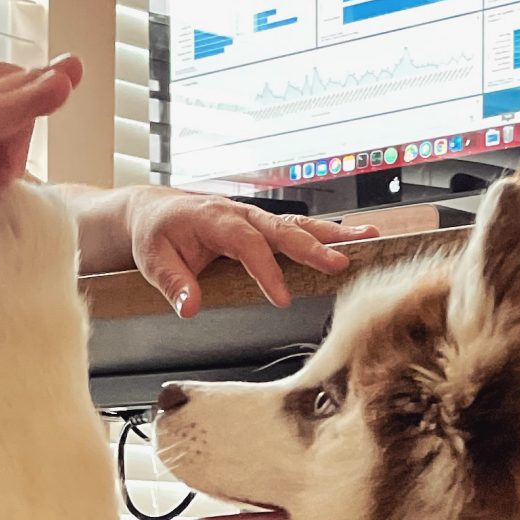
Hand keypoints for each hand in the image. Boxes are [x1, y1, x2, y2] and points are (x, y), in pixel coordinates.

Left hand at [126, 188, 379, 316]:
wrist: (153, 211)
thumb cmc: (155, 235)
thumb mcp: (153, 260)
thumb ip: (173, 284)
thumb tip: (190, 308)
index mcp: (213, 218)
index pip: (246, 243)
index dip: (266, 270)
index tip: (282, 298)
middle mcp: (240, 213)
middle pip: (282, 228)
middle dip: (313, 246)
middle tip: (340, 263)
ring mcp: (254, 217)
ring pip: (297, 224)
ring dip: (332, 232)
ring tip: (366, 238)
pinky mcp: (262, 225)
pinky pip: (296, 228)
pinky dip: (325, 233)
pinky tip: (353, 239)